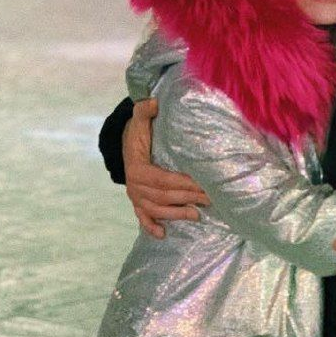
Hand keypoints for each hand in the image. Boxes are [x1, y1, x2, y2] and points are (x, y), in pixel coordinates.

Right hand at [123, 99, 209, 238]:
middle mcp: (135, 186)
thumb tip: (154, 102)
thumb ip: (144, 110)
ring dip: (177, 214)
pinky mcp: (136, 203)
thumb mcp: (139, 119)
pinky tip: (163, 235)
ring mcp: (135, 197)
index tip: (203, 185)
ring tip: (197, 216)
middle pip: (164, 196)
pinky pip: (142, 218)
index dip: (184, 184)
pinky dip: (151, 227)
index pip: (164, 180)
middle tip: (211, 200)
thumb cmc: (138, 132)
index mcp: (137, 168)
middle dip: (188, 198)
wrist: (124, 144)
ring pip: (157, 210)